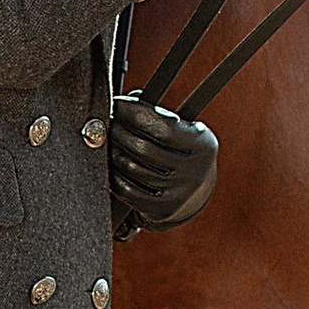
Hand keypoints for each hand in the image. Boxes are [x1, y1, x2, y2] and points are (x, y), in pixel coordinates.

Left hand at [107, 91, 219, 238]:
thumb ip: (160, 113)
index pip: (161, 126)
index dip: (134, 112)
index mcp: (202, 146)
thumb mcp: (184, 129)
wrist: (195, 192)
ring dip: (112, 151)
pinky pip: (126, 189)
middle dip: (118, 130)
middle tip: (106, 121)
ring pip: (131, 168)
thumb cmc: (182, 149)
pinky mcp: (161, 209)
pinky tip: (110, 162)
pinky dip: (113, 174)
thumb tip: (130, 98)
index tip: (118, 104)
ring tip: (107, 139)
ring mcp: (177, 193)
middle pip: (142, 147)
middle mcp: (193, 171)